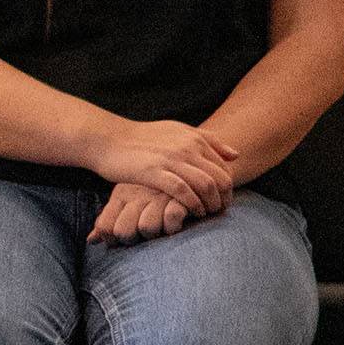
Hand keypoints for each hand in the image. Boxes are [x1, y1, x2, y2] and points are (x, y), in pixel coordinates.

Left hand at [89, 181, 192, 245]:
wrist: (187, 164)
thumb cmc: (153, 187)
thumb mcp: (126, 199)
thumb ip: (108, 220)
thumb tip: (91, 241)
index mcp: (121, 194)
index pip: (105, 227)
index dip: (111, 240)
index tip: (120, 241)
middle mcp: (137, 194)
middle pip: (123, 232)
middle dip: (133, 240)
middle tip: (145, 235)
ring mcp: (158, 194)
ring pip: (147, 228)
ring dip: (156, 234)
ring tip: (163, 227)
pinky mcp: (180, 194)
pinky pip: (171, 219)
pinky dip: (174, 226)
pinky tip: (180, 222)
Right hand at [91, 120, 237, 215]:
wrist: (107, 138)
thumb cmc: (140, 138)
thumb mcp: (176, 131)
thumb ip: (207, 141)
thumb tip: (236, 155)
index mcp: (194, 138)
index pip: (224, 166)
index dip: (228, 186)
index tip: (223, 200)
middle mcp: (187, 147)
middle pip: (220, 178)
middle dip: (224, 199)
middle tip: (219, 211)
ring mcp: (171, 160)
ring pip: (205, 185)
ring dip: (210, 204)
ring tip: (206, 214)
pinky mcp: (154, 172)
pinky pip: (183, 192)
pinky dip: (192, 204)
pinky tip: (191, 212)